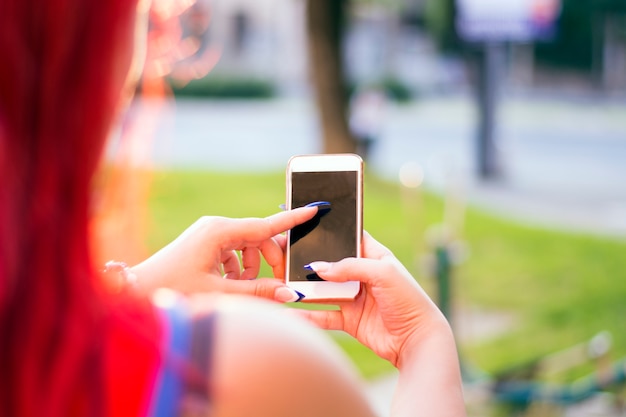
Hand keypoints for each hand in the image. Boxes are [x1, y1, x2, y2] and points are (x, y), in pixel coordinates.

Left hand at [130, 206, 318, 301]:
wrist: (137, 290)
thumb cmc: (174, 289)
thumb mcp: (219, 293)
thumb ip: (257, 293)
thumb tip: (289, 294)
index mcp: (219, 231)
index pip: (266, 225)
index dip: (293, 220)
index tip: (315, 208)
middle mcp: (216, 226)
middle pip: (259, 238)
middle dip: (269, 260)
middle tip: (274, 284)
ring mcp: (209, 233)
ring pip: (247, 246)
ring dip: (251, 269)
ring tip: (238, 289)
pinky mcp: (205, 242)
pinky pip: (233, 251)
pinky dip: (237, 268)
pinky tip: (226, 284)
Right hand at [296, 232, 450, 367]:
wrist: (417, 341)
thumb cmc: (408, 300)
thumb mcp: (383, 273)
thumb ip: (350, 266)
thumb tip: (318, 267)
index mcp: (374, 256)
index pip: (349, 237)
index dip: (330, 232)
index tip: (305, 226)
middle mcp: (362, 275)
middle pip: (330, 264)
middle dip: (309, 261)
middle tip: (284, 256)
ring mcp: (354, 298)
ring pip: (323, 290)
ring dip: (304, 289)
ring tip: (281, 285)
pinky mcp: (349, 320)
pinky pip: (324, 315)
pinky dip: (307, 316)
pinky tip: (291, 314)